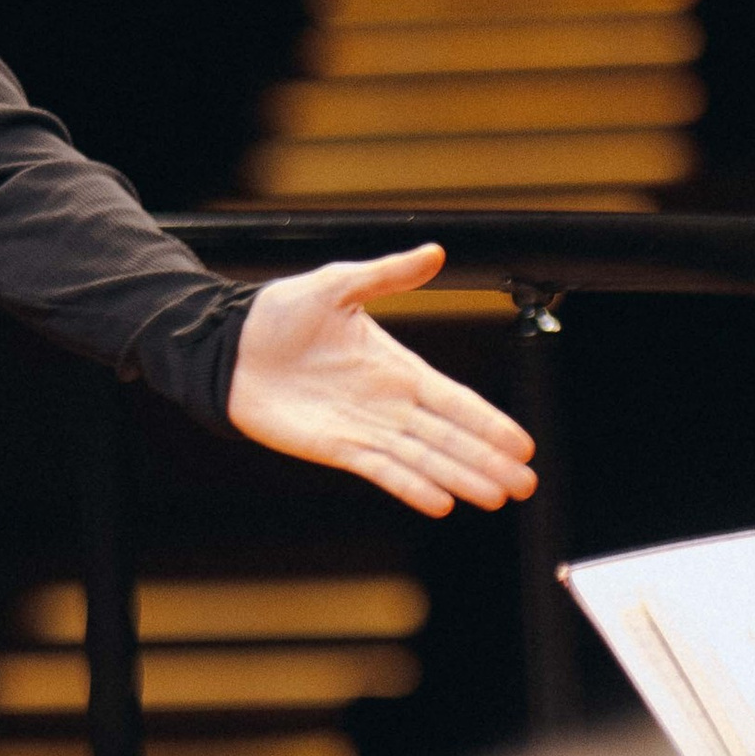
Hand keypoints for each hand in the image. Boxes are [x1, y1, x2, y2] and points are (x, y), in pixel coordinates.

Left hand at [226, 246, 536, 516]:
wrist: (228, 347)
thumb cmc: (277, 314)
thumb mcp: (336, 285)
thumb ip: (386, 275)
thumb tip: (435, 252)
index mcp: (397, 366)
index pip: (456, 399)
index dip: (489, 422)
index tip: (523, 443)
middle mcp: (389, 403)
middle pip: (450, 436)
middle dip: (489, 460)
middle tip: (527, 484)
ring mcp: (364, 428)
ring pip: (423, 458)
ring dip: (460, 478)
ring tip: (497, 498)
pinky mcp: (334, 447)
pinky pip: (381, 470)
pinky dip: (410, 485)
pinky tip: (441, 503)